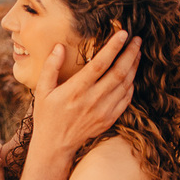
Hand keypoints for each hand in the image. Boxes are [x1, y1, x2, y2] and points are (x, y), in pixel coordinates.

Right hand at [31, 31, 141, 158]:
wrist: (55, 146)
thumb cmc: (47, 115)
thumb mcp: (42, 90)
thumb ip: (51, 67)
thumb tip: (59, 47)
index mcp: (76, 90)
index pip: (100, 63)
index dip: (114, 47)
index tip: (123, 34)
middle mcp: (93, 100)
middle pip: (119, 72)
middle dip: (130, 53)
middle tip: (137, 40)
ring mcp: (103, 111)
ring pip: (125, 85)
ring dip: (133, 67)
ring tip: (137, 53)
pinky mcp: (109, 119)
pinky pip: (126, 99)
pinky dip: (131, 85)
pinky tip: (131, 75)